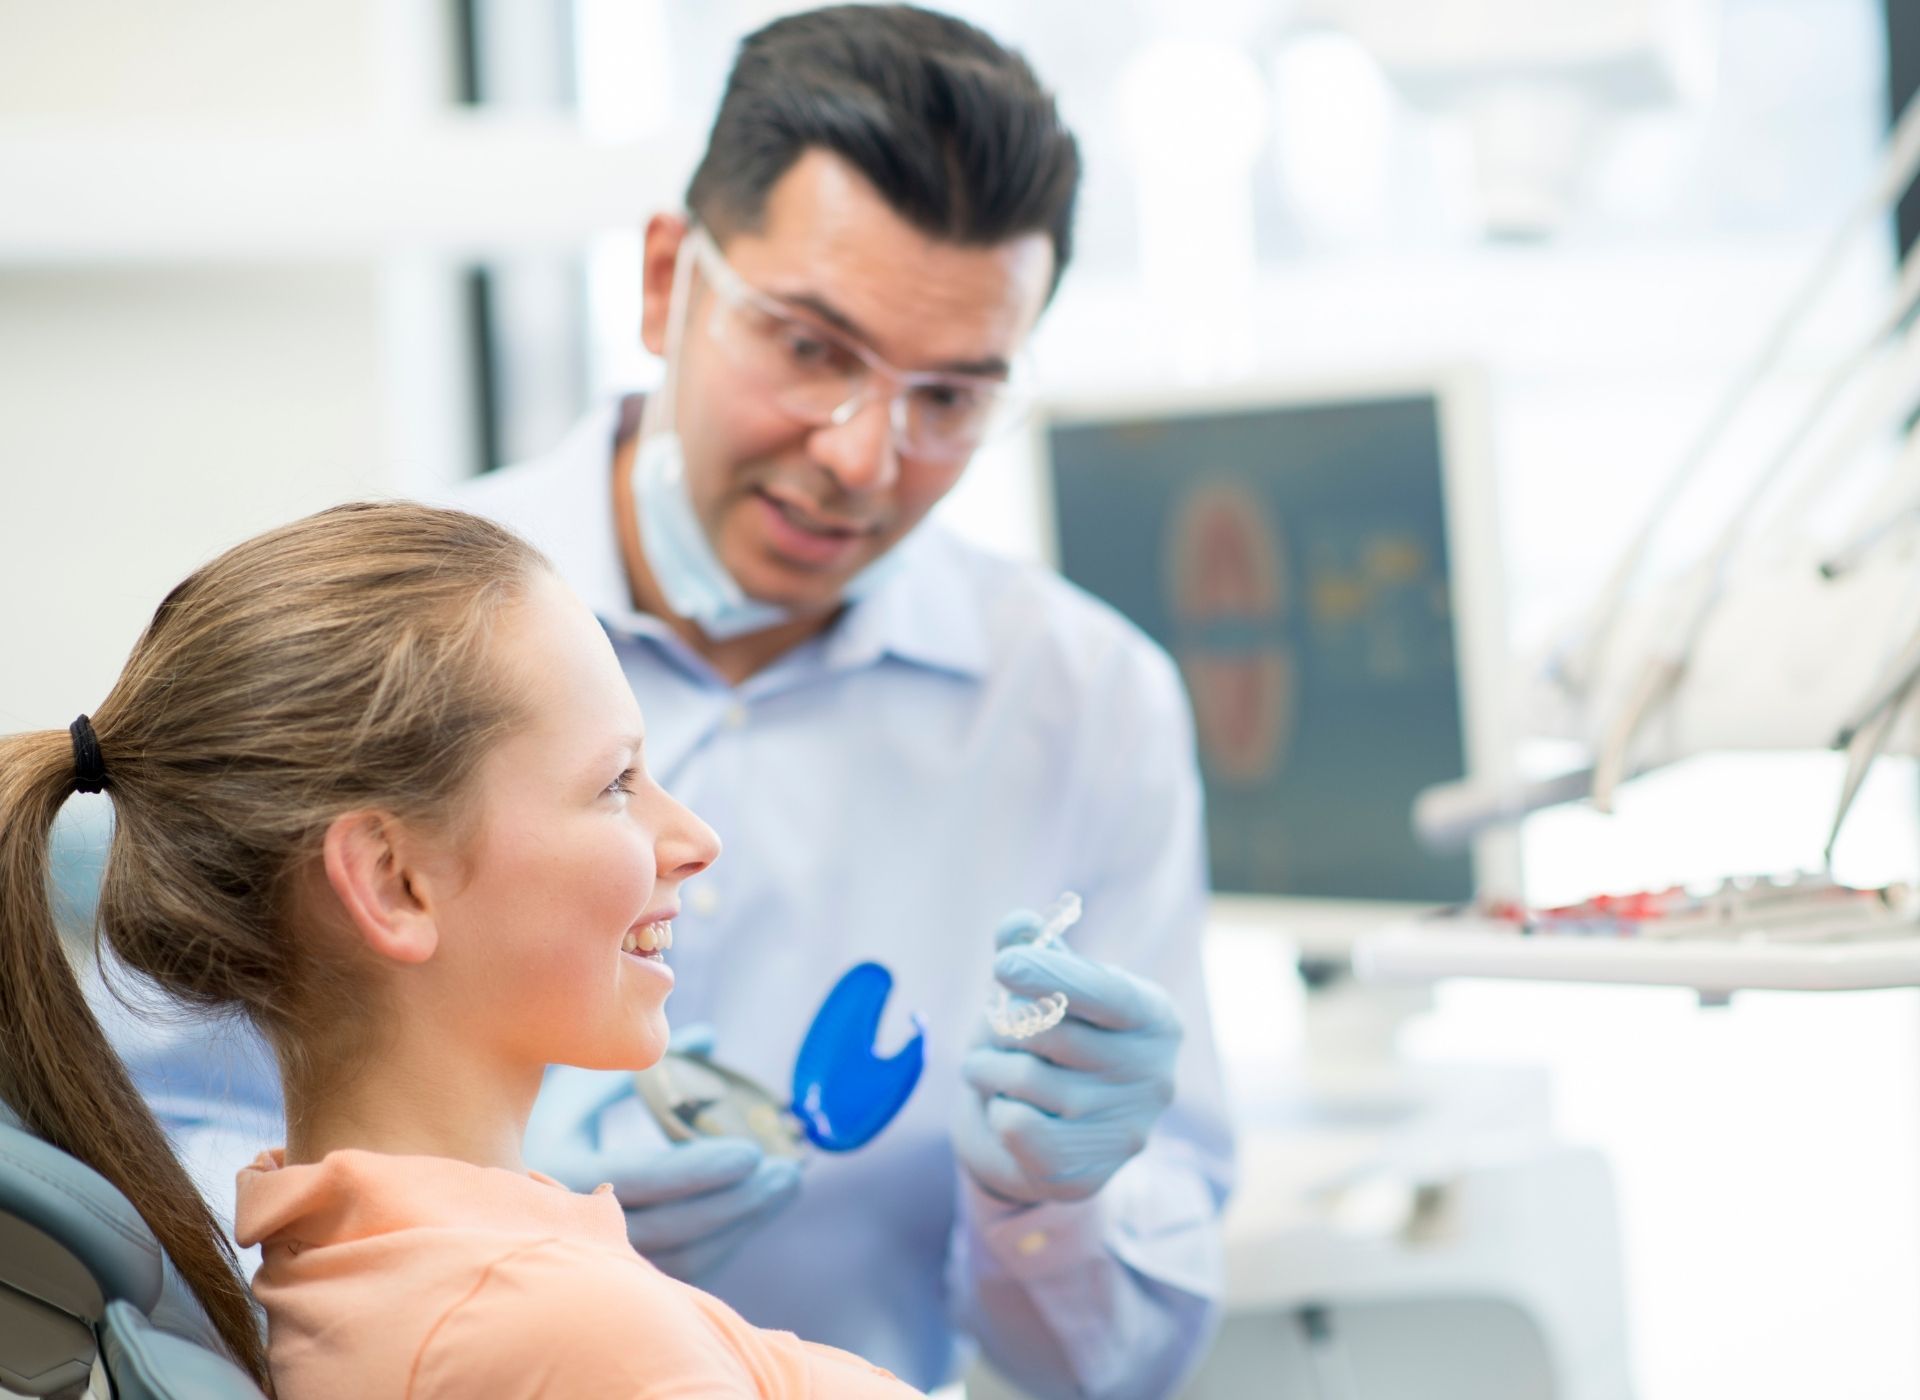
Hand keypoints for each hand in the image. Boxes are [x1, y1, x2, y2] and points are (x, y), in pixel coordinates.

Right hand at [526, 1026, 801, 1282]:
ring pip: (684, 1256)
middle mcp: (575, 1228)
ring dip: (742, 1222)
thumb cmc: (540, 1123)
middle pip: (674, 1227)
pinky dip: (726, 1241)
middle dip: (739, 1201)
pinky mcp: (620, 1279)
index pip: (644, 1179)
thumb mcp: (577, 1082)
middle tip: (787, 1168)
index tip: (753, 1150)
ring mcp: (599, 1261)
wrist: (492, 1200)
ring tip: (785, 1182)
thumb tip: (709, 1037)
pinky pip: (683, 1269)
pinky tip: (756, 1208)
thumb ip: (639, 1062)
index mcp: (561, 1171)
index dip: (701, 1169)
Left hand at [953, 911, 1182, 1205]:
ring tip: (990, 1066)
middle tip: (994, 1027)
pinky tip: (1008, 1107)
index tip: (1002, 964)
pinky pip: (1015, 1126)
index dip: (1051, 974)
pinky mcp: (1088, 1173)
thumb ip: (1034, 947)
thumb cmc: (1056, 1039)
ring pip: (1024, 1080)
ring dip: (986, 1065)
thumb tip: (1018, 925)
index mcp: (1157, 1019)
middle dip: (1003, 1024)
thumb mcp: (1052, 986)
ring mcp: (1126, 1130)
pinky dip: (996, 1108)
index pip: (1104, 993)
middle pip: (1051, 1034)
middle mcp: (1156, 1077)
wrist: (1057, 1131)